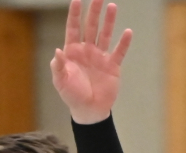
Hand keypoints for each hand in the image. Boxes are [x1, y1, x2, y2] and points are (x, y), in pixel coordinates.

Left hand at [51, 0, 131, 125]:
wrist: (89, 110)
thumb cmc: (72, 95)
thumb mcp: (60, 81)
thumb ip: (58, 66)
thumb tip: (58, 51)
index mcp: (72, 50)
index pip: (73, 27)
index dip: (75, 13)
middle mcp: (87, 49)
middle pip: (90, 25)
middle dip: (93, 10)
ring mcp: (100, 57)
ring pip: (105, 34)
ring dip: (109, 21)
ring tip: (112, 6)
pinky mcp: (112, 67)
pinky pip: (119, 52)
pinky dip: (123, 43)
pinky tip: (127, 32)